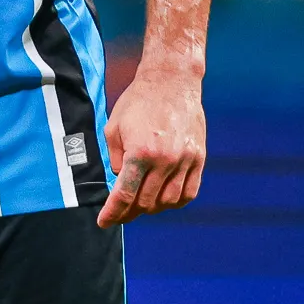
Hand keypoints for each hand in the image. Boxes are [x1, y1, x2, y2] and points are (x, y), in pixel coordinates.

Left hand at [96, 67, 205, 228]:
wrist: (172, 81)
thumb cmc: (139, 101)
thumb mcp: (114, 128)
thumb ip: (115, 158)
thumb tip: (120, 181)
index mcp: (140, 153)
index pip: (125, 195)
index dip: (113, 213)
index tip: (104, 222)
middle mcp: (164, 160)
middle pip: (146, 202)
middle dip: (130, 212)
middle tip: (121, 213)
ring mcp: (185, 160)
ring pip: (169, 202)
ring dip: (153, 208)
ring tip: (142, 204)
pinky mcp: (198, 158)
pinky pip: (189, 192)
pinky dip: (176, 201)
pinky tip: (165, 199)